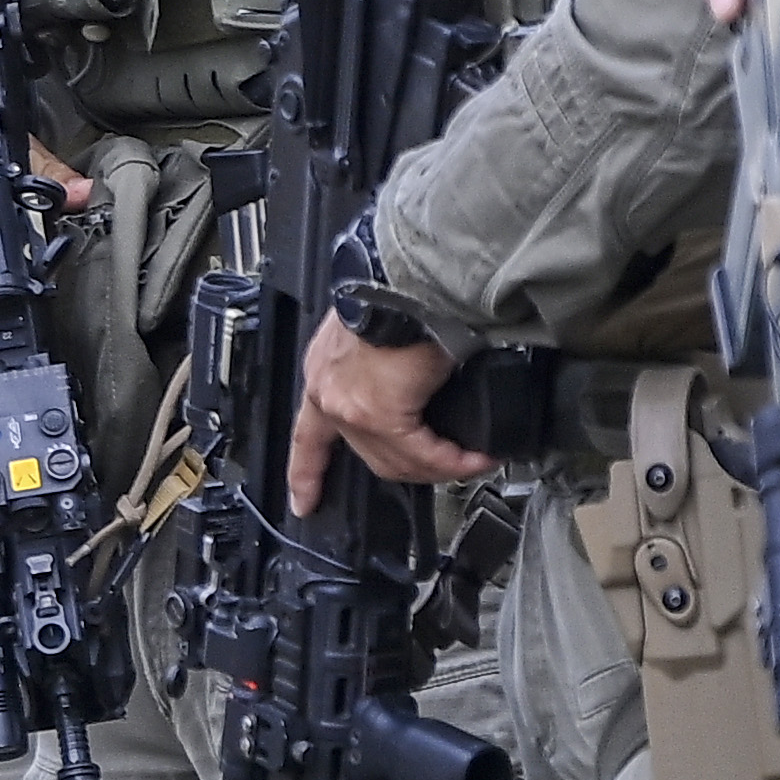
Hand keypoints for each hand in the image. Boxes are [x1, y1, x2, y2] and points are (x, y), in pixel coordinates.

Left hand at [290, 309, 484, 511]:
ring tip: (472, 460)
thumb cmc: (401, 294)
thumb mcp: (381, 337)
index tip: (303, 500)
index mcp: (324, 373)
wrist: (411, 279)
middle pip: (369, 455)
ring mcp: (350, 407)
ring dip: (439, 466)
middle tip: (451, 467)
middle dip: (414, 468)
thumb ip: (388, 374)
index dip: (305, 473)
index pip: (307, 436)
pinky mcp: (379, 413)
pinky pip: (421, 453)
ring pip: (396, 460)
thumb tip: (420, 395)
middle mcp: (328, 393)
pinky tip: (476, 458)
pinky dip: (453, 460)